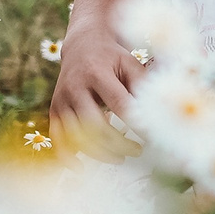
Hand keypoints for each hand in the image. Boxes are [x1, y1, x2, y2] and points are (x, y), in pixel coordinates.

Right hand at [49, 31, 144, 161]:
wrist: (82, 45)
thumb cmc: (112, 58)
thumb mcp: (130, 63)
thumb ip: (142, 86)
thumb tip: (160, 113)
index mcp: (97, 72)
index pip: (119, 104)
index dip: (136, 124)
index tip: (151, 138)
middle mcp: (76, 87)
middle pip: (96, 125)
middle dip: (119, 144)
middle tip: (137, 151)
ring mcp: (62, 99)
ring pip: (78, 136)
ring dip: (100, 153)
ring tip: (120, 157)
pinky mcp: (54, 110)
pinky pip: (57, 138)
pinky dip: (67, 157)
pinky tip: (81, 168)